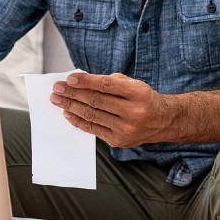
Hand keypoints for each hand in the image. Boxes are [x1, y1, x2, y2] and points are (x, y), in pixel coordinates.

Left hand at [49, 72, 172, 147]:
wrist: (162, 121)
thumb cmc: (142, 98)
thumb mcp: (133, 84)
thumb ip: (109, 82)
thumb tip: (79, 81)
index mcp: (138, 93)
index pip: (106, 86)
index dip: (86, 81)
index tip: (69, 78)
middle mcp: (134, 112)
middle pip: (96, 101)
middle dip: (72, 93)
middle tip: (56, 88)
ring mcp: (126, 129)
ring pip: (92, 115)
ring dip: (70, 106)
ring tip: (57, 99)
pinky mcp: (119, 141)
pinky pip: (93, 129)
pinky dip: (78, 120)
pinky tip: (68, 112)